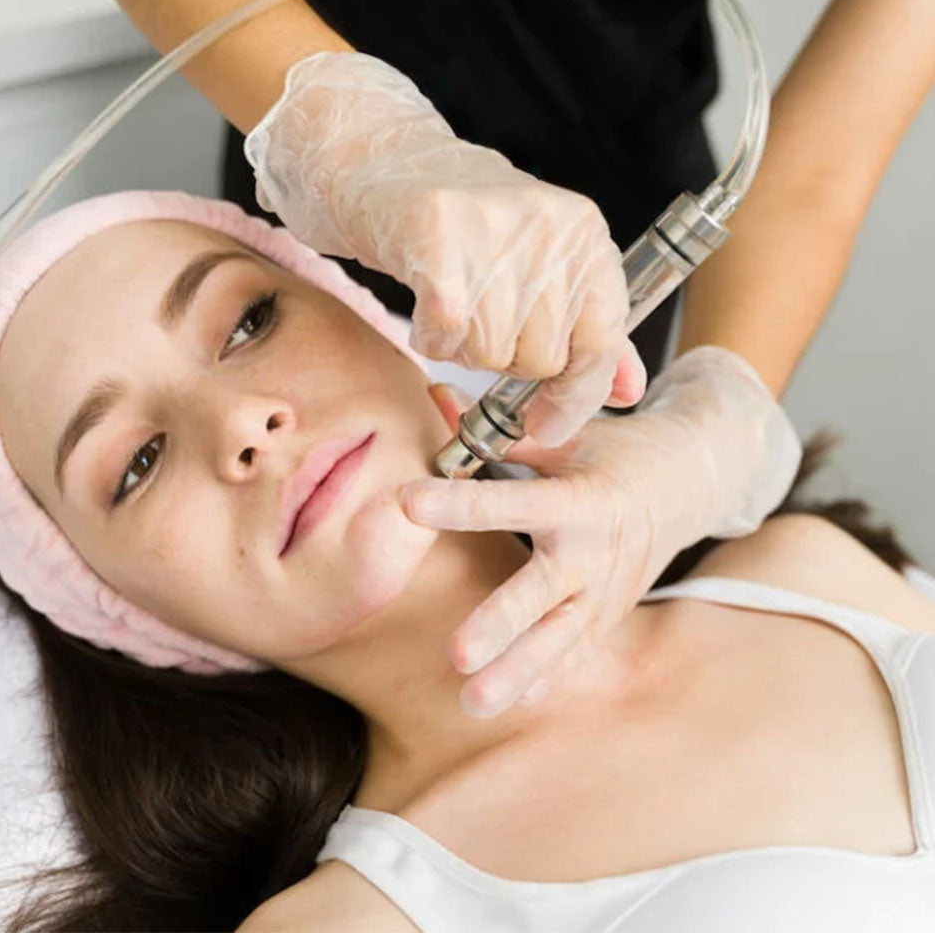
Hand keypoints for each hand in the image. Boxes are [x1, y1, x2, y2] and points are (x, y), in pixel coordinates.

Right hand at [245, 51, 644, 445]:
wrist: (386, 159)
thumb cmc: (468, 224)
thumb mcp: (545, 266)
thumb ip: (590, 329)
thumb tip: (630, 391)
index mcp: (586, 234)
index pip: (603, 339)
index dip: (579, 394)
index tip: (549, 423)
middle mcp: (550, 228)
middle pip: (542, 358)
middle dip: (507, 358)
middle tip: (481, 318)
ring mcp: (495, 230)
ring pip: (492, 354)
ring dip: (464, 348)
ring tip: (453, 303)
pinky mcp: (437, 238)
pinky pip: (445, 335)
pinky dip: (431, 339)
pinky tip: (426, 313)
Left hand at [398, 347, 800, 717]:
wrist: (691, 484)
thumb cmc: (620, 455)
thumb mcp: (568, 438)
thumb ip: (501, 433)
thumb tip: (435, 394)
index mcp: (581, 499)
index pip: (513, 502)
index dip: (459, 502)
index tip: (407, 501)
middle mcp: (594, 553)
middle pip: (543, 595)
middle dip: (500, 626)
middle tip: (456, 656)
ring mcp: (605, 593)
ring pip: (559, 642)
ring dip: (517, 674)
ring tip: (473, 702)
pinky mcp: (609, 617)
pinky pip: (575, 655)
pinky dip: (545, 680)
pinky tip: (509, 703)